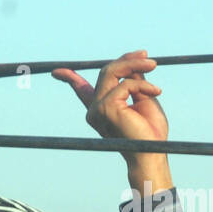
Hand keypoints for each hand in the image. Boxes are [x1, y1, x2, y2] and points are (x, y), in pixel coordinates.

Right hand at [53, 50, 171, 190]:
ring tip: (153, 65)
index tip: (56, 72)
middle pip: (106, 72)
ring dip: (135, 65)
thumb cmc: (150, 131)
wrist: (152, 152)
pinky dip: (143, 85)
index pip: (81, 91)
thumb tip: (133, 62)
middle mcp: (95, 109)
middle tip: (149, 58)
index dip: (69, 79)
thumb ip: (133, 81)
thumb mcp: (142, 98)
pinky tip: (156, 92)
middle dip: (127, 61)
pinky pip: (126, 84)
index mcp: (101, 108)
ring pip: (112, 72)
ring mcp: (98, 108)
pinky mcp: (106, 107)